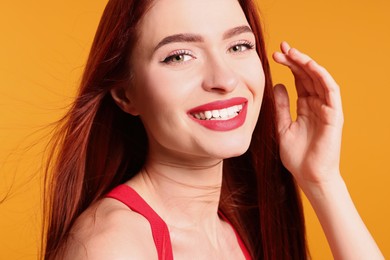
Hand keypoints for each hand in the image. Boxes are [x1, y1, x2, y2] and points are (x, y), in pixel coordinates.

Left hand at [272, 42, 343, 189]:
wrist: (308, 176)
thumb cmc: (297, 156)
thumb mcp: (282, 127)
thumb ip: (281, 107)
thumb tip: (277, 85)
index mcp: (306, 107)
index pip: (299, 80)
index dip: (289, 66)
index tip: (275, 55)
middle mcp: (318, 104)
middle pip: (308, 76)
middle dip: (295, 60)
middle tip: (281, 48)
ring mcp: (327, 109)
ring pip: (320, 79)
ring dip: (307, 64)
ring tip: (292, 53)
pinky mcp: (334, 116)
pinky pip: (331, 92)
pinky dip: (322, 77)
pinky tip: (310, 66)